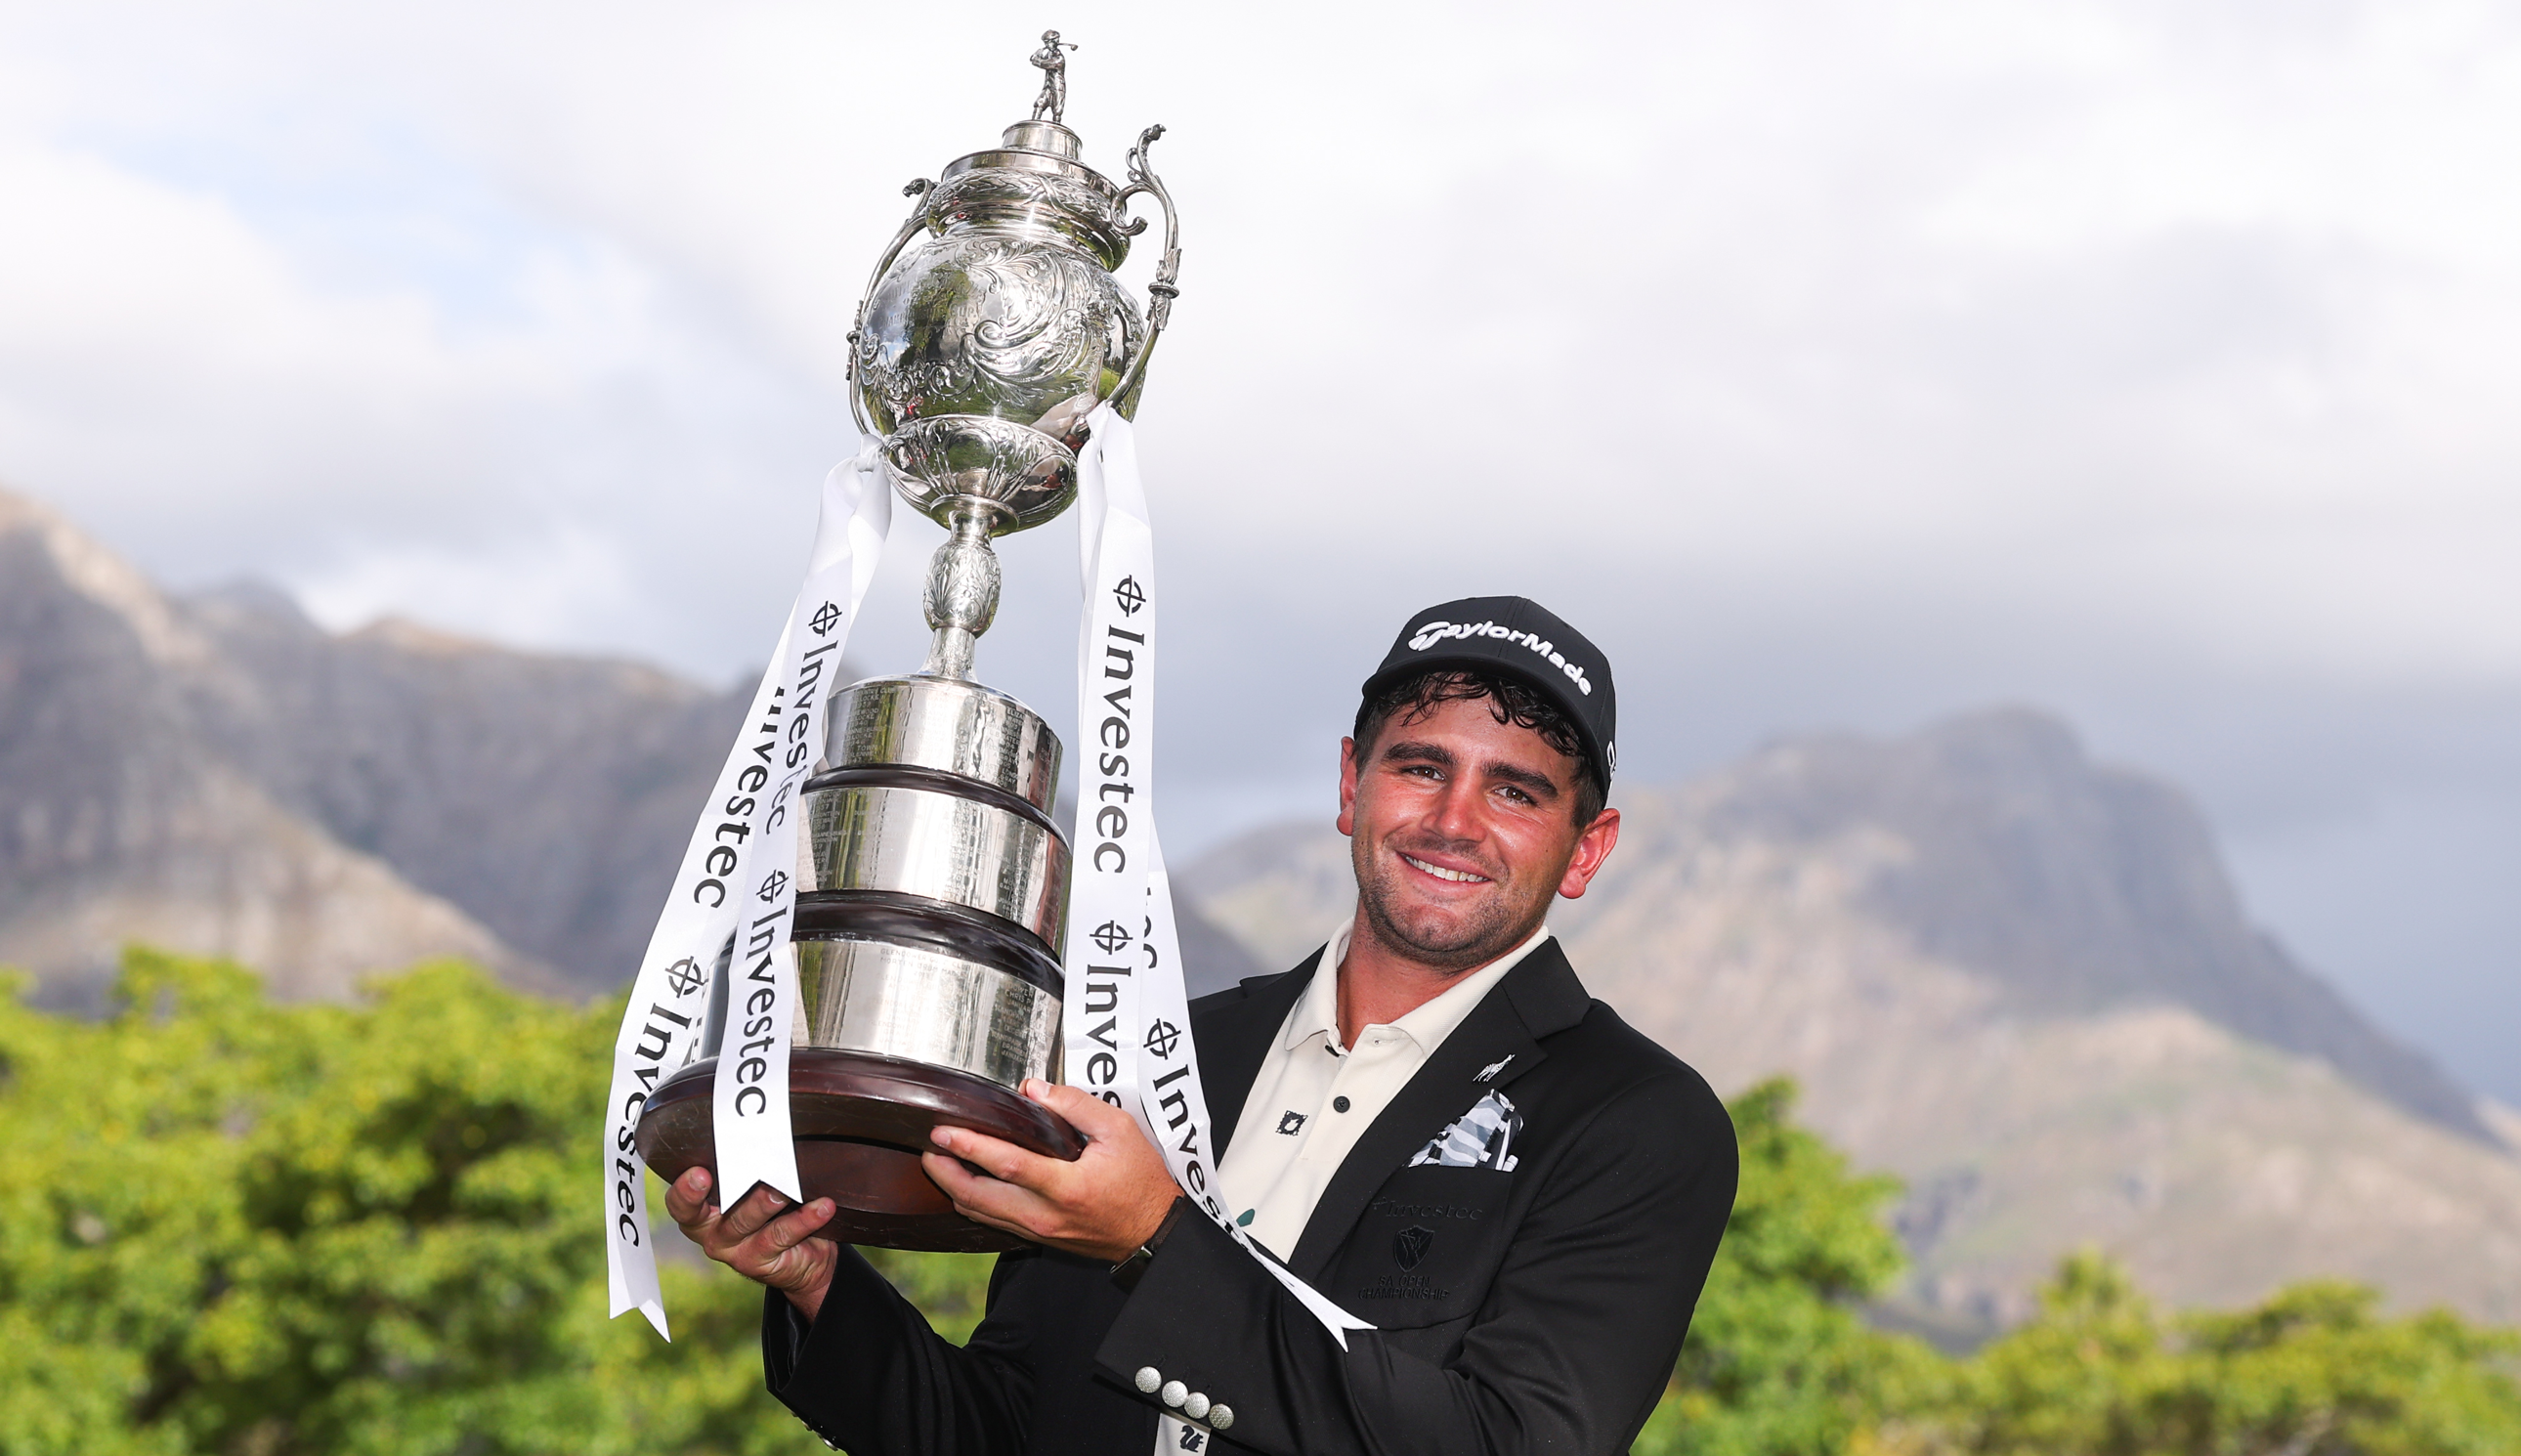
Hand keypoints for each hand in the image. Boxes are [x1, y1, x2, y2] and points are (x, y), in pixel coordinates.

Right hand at [663, 1166, 840, 1320]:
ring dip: (765, 1202)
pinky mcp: (760, 1262)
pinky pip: (781, 1236)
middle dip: (725, 1193)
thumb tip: (768, 1133)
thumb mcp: (755, 1189)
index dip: (684, 1191)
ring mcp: (734, 1251)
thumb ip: (749, 1169)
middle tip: (742, 1173)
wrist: (806, 1258)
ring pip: (745, 1222)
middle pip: (708, 1214)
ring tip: (784, 1190)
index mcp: (701, 1211)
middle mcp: (711, 1233)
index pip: (680, 1204)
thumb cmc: (775, 1211)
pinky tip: (822, 1207)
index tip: (700, 1173)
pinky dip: (804, 1219)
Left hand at [924, 1080, 1181, 1262]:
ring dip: (954, 1188)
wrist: (1154, 1232)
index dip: (972, 1147)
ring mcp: (1040, 1231)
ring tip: (939, 1162)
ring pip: (981, 1214)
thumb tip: (1034, 1090)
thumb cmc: (1142, 1181)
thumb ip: (1075, 1105)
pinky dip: (974, 1203)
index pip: (1008, 1165)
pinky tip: (967, 1184)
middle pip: (978, 1198)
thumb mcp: (1119, 1130)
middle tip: (927, 1148)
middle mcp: (1046, 1215)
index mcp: (1067, 1186)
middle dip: (945, 1173)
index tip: (944, 1132)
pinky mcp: (1040, 1239)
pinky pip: (995, 1223)